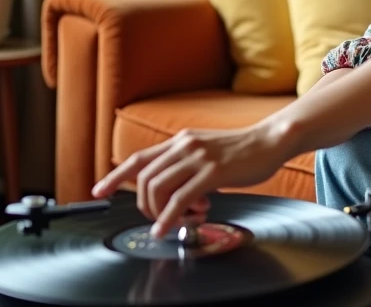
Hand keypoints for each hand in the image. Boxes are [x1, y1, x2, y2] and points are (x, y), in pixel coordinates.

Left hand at [91, 124, 291, 237]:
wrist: (271, 140)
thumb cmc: (243, 150)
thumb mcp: (207, 151)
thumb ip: (187, 166)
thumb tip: (173, 193)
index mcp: (181, 140)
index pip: (139, 158)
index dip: (115, 176)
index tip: (99, 192)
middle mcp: (184, 145)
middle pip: (144, 179)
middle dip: (145, 205)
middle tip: (159, 219)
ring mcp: (198, 157)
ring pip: (159, 189)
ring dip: (160, 213)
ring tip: (177, 222)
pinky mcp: (213, 172)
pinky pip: (180, 199)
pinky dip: (168, 218)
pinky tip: (169, 228)